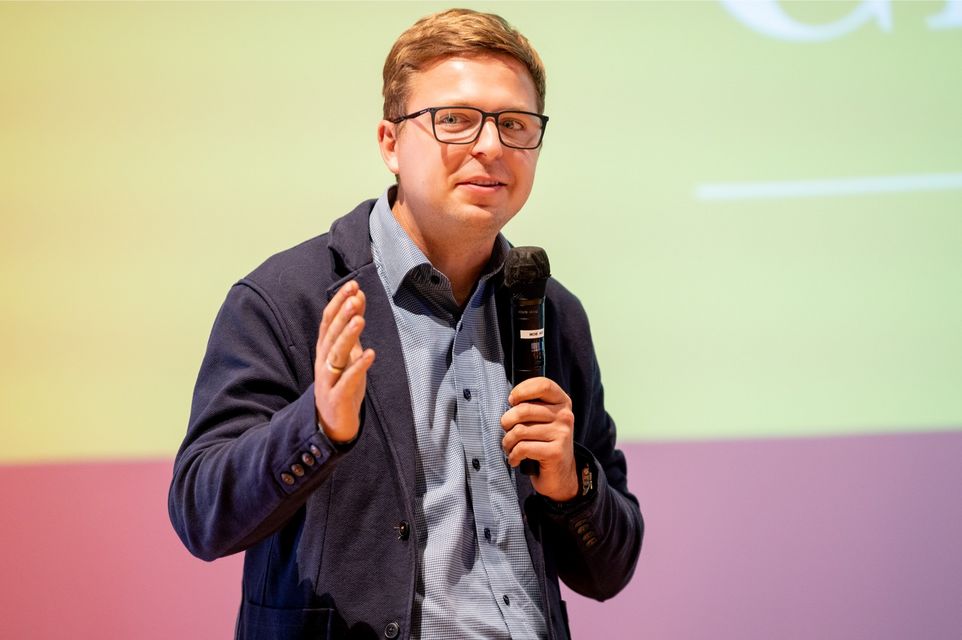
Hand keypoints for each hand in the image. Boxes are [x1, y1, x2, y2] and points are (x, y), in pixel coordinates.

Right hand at [314, 280, 375, 443]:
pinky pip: (347, 380)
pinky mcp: (337, 397)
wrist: (331, 424)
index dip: (339, 302)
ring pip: (336, 354)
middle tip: (354, 297)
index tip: (353, 285)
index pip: (329, 321)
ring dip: (348, 336)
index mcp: (325, 349)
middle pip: (331, 334)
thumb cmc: (341, 384)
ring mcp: (328, 379)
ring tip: (360, 320)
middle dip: (343, 315)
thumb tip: (358, 297)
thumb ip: (351, 328)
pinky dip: (358, 366)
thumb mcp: (348, 353)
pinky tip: (370, 354)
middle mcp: (323, 361)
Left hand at [500, 377, 577, 501]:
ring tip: (509, 447)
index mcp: (562, 402)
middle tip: (506, 430)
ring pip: (519, 430)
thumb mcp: (542, 420)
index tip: (512, 400)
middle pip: (524, 409)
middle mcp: (565, 416)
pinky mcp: (556, 452)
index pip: (543, 384)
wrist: (561, 475)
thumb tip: (510, 401)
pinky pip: (523, 448)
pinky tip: (515, 459)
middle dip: (506, 421)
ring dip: (507, 441)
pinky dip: (513, 455)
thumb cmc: (544, 443)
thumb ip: (531, 405)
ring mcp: (562, 434)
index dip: (522, 390)